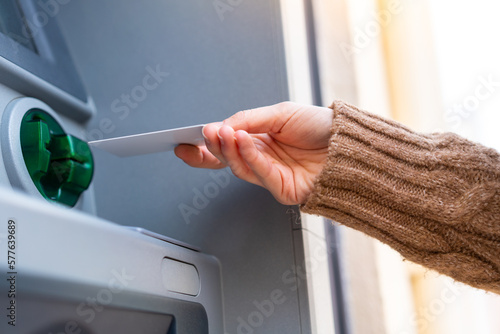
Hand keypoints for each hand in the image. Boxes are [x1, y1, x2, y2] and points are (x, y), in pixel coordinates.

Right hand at [175, 102, 332, 204]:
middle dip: (212, 147)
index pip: (226, 146)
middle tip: (205, 133)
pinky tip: (244, 141)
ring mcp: (271, 175)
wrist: (349, 142)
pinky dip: (250, 156)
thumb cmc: (320, 127)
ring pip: (239, 167)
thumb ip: (249, 119)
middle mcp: (262, 159)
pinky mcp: (282, 189)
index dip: (204, 145)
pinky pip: (260, 173)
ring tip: (225, 132)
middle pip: (227, 160)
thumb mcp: (281, 113)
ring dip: (229, 149)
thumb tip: (222, 125)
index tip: (185, 141)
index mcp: (259, 141)